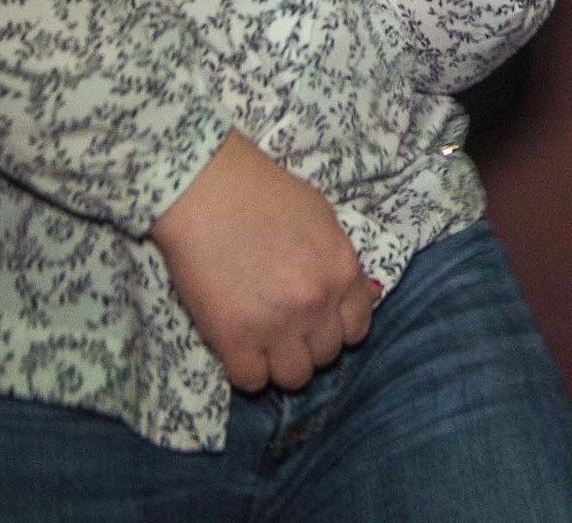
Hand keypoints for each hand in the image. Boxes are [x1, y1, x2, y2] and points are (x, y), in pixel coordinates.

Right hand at [150, 131, 372, 392]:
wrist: (208, 190)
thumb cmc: (265, 194)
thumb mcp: (322, 219)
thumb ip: (342, 262)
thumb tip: (364, 294)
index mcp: (343, 271)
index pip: (357, 327)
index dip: (336, 326)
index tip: (317, 320)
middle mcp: (318, 303)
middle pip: (326, 355)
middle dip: (308, 343)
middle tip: (284, 325)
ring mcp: (278, 325)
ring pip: (294, 377)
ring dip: (280, 362)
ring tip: (262, 340)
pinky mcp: (235, 339)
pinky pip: (251, 381)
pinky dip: (246, 369)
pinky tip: (237, 347)